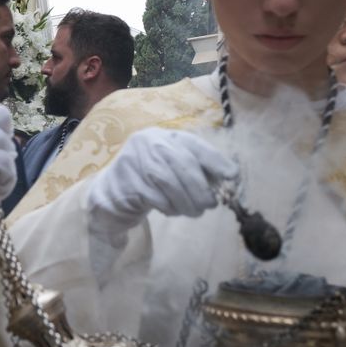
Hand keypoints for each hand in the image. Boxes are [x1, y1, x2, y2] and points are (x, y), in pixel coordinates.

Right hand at [86, 128, 237, 231]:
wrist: (113, 190)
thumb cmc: (151, 178)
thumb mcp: (173, 166)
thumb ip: (196, 168)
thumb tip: (228, 179)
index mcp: (166, 135)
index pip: (195, 145)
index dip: (216, 160)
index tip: (232, 176)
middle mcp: (149, 142)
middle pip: (183, 164)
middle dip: (202, 188)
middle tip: (211, 205)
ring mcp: (135, 161)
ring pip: (171, 183)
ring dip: (187, 202)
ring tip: (194, 211)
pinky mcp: (128, 182)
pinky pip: (156, 198)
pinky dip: (170, 208)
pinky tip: (170, 210)